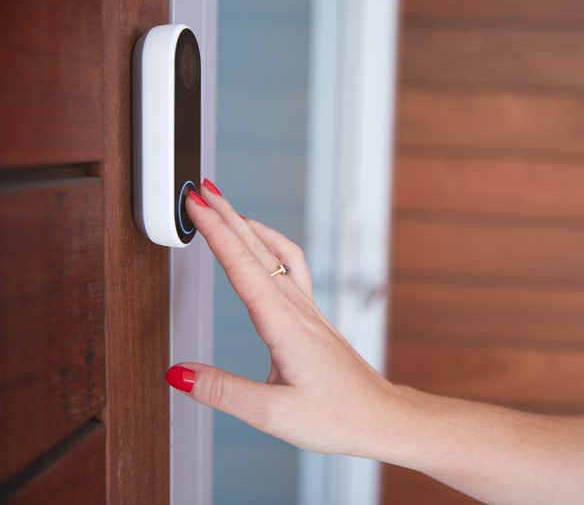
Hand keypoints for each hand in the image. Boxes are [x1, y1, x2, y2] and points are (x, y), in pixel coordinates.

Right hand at [167, 179, 397, 456]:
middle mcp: (298, 309)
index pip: (243, 267)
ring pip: (275, 254)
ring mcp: (308, 310)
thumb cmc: (338, 417)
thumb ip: (224, 392)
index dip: (216, 232)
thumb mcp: (273, 414)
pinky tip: (262, 246)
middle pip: (257, 250)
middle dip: (226, 216)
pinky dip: (270, 246)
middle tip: (199, 191)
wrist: (381, 416)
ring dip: (248, 227)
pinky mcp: (313, 317)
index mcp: (284, 326)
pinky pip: (292, 267)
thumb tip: (179, 374)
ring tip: (224, 208)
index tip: (195, 205)